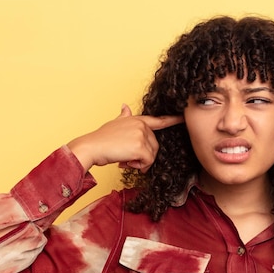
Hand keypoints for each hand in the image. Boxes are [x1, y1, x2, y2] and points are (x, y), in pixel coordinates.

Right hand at [67, 104, 183, 172]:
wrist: (91, 147)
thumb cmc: (100, 139)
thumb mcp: (114, 124)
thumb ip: (124, 117)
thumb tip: (125, 106)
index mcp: (137, 120)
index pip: (158, 120)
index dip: (172, 120)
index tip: (182, 118)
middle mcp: (141, 125)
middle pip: (154, 146)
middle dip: (144, 157)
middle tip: (128, 159)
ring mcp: (141, 134)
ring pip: (152, 155)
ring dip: (140, 163)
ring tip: (125, 160)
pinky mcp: (140, 146)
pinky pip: (148, 162)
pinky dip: (139, 166)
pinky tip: (127, 163)